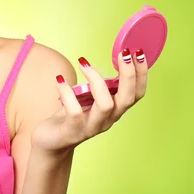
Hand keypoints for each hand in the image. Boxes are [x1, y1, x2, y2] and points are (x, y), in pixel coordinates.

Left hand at [31, 49, 147, 154]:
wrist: (52, 142)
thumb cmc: (71, 114)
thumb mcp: (89, 97)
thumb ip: (100, 84)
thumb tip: (107, 60)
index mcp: (115, 110)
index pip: (137, 94)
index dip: (141, 74)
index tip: (138, 52)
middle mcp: (108, 119)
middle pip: (127, 98)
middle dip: (128, 75)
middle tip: (124, 53)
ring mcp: (91, 127)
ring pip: (105, 105)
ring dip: (96, 80)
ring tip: (83, 62)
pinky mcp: (72, 130)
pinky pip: (74, 110)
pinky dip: (68, 92)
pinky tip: (60, 80)